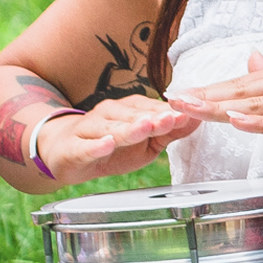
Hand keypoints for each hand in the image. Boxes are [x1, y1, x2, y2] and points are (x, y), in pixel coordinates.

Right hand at [30, 94, 199, 185]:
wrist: (65, 153)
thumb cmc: (110, 145)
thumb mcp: (145, 143)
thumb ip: (169, 132)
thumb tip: (198, 119)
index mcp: (129, 110)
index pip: (151, 109)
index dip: (168, 113)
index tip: (187, 113)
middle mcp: (109, 114)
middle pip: (133, 117)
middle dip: (153, 118)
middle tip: (170, 119)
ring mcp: (90, 128)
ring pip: (111, 128)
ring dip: (129, 128)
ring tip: (145, 127)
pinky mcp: (73, 147)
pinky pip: (86, 146)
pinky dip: (96, 145)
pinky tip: (107, 143)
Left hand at [167, 51, 262, 152]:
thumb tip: (251, 60)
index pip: (241, 84)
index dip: (207, 89)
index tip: (176, 94)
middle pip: (242, 91)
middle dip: (204, 96)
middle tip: (170, 100)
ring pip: (258, 105)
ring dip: (222, 107)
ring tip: (191, 109)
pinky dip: (260, 122)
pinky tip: (237, 122)